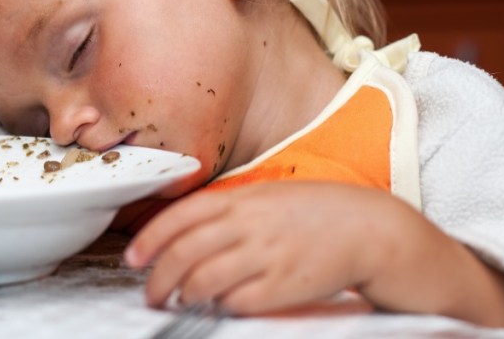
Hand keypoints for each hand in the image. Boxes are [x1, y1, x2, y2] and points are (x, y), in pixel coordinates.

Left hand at [124, 181, 503, 326]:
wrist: (369, 228)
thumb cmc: (315, 213)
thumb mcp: (267, 197)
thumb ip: (229, 211)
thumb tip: (185, 232)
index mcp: (242, 199)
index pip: (181, 217)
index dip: (150, 239)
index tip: (134, 257)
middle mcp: (250, 224)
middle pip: (184, 253)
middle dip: (158, 277)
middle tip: (150, 293)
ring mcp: (267, 255)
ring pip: (205, 280)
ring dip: (184, 296)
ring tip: (179, 302)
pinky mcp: (284, 285)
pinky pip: (238, 302)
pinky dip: (222, 307)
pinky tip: (220, 307)